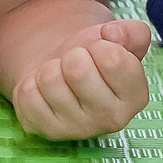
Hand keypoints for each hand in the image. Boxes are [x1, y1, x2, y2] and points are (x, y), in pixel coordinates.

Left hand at [9, 18, 152, 140]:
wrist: (65, 71)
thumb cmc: (97, 56)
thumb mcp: (121, 39)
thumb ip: (132, 31)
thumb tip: (112, 33)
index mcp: (135, 98)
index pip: (113, 60)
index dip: (101, 45)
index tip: (100, 51)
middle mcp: (111, 120)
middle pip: (78, 70)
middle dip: (73, 55)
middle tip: (77, 63)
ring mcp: (78, 130)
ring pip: (50, 80)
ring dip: (52, 67)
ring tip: (62, 75)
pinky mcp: (46, 131)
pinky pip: (27, 93)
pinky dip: (32, 82)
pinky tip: (46, 91)